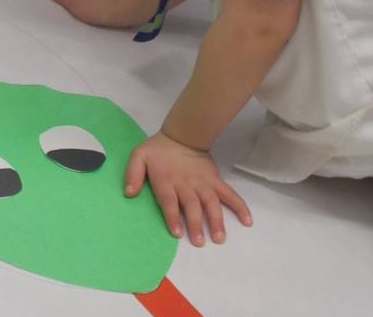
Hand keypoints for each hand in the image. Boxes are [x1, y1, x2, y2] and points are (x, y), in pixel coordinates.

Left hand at [125, 132, 252, 246]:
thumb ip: (132, 173)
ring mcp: (202, 183)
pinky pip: (229, 194)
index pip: (169, 200)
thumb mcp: (139, 156)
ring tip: (219, 238)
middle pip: (192, 205)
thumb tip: (128, 193)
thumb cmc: (158, 150)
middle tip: (199, 242)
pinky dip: (239, 206)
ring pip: (211, 203)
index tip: (177, 232)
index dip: (173, 216)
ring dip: (216, 220)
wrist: (181, 135)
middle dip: (196, 224)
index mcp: (166, 180)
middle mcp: (186, 184)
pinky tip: (247, 220)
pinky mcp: (215, 180)